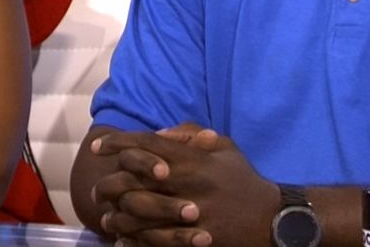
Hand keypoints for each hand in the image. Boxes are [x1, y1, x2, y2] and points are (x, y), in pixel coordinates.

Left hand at [92, 124, 275, 246]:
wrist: (271, 220)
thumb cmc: (242, 179)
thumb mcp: (224, 147)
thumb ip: (190, 134)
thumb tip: (156, 133)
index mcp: (192, 159)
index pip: (145, 144)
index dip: (117, 143)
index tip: (98, 147)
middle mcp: (186, 184)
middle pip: (133, 179)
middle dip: (109, 182)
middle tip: (98, 188)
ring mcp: (187, 214)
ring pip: (136, 212)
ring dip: (116, 214)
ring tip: (107, 215)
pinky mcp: (189, 239)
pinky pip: (151, 240)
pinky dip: (132, 239)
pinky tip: (123, 238)